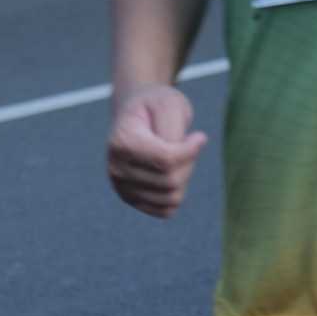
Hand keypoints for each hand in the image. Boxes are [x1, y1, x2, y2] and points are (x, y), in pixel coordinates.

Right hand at [107, 84, 206, 217]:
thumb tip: (181, 159)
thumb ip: (173, 131)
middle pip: (171, 181)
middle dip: (189, 162)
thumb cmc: (155, 106)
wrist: (136, 114)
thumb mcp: (169, 104)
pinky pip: (165, 210)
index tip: (200, 136)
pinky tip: (174, 172)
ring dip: (185, 177)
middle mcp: (116, 169)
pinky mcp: (131, 199)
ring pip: (171, 198)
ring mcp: (121, 187)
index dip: (191, 150)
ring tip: (180, 156)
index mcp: (122, 142)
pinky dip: (177, 193)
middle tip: (189, 144)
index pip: (166, 160)